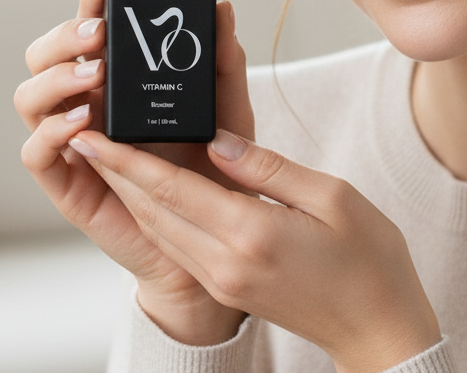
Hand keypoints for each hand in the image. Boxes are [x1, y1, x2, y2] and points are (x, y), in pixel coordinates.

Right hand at [14, 0, 253, 344]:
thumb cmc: (213, 166)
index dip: (90, 0)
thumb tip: (223, 10)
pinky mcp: (68, 182)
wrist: (210, 234)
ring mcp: (74, 141)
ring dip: (56, 78)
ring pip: (30, 97)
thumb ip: (224, 62)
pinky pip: (35, 153)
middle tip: (100, 34)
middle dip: (65, 35)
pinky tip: (81, 123)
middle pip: (45, 56)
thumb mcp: (227, 107)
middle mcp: (88, 103)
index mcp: (119, 79)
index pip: (91, 31)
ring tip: (95, 75)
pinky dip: (50, 132)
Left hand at [67, 128, 441, 372]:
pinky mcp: (229, 286)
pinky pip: (180, 244)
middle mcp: (225, 261)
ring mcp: (224, 279)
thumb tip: (219, 142)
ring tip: (110, 158)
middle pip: (154, 210)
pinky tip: (154, 193)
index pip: (172, 188)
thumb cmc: (368, 259)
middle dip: (117, 172)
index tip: (93, 136)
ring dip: (132, 194)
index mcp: (251, 233)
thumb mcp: (332, 196)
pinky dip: (158, 214)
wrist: (379, 329)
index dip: (127, 161)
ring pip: (162, 229)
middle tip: (88, 137)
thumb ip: (268, 168)